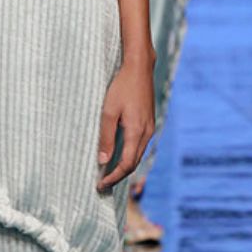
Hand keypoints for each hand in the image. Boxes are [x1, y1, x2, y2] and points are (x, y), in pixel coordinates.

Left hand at [96, 56, 155, 191]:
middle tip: (102, 182)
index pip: (127, 164)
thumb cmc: (122, 87)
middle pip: (134, 163)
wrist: (139, 68)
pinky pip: (140, 145)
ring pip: (138, 155)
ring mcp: (150, 128)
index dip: (114, 176)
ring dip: (124, 166)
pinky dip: (129, 155)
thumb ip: (106, 137)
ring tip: (108, 172)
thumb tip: (103, 160)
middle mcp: (147, 132)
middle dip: (119, 175)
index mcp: (137, 132)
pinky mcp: (148, 122)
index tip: (101, 183)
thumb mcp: (108, 111)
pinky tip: (118, 154)